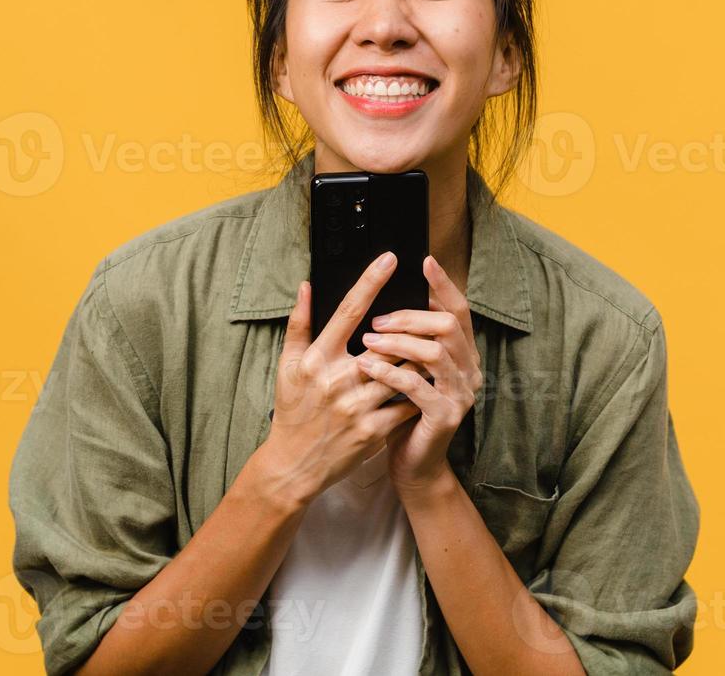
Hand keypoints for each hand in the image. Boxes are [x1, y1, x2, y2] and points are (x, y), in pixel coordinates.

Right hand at [259, 252, 423, 507]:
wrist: (294, 464)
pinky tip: (429, 381)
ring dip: (421, 357)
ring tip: (435, 343)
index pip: (348, 311)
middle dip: (410, 327)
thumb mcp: (289, 365)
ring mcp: (358, 407)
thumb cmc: (293, 409)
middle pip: (387, 342)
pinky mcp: (374, 432)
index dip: (370, 282)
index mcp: (318, 358)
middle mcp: (339, 380)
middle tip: (429, 308)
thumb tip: (308, 286)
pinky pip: (407, 404)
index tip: (390, 259)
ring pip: (404, 372)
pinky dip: (420, 391)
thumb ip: (300, 323)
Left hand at [353, 255, 482, 497]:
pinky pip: (417, 386)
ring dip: (398, 341)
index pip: (458, 310)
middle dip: (410, 316)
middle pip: (447, 325)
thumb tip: (389, 296)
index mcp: (463, 354)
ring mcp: (461, 394)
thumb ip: (407, 337)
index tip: (423, 261)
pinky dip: (390, 372)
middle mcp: (470, 370)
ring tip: (368, 339)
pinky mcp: (445, 416)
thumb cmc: (403, 411)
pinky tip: (367, 366)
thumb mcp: (406, 368)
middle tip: (377, 319)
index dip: (442, 284)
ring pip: (434, 352)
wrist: (413, 463)